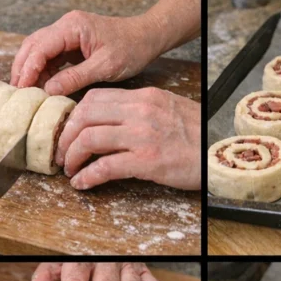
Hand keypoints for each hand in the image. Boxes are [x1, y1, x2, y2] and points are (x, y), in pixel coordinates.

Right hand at [11, 11, 159, 94]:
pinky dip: (43, 72)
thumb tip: (48, 91)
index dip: (28, 69)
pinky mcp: (71, 43)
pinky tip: (42, 88)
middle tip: (17, 95)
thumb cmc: (131, 48)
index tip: (22, 90)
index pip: (40, 47)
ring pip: (38, 51)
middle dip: (22, 69)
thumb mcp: (105, 66)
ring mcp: (67, 34)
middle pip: (33, 46)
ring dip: (30, 71)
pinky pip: (50, 56)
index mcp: (73, 27)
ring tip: (26, 94)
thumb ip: (75, 78)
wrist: (147, 37)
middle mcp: (66, 26)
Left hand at [56, 87, 200, 189]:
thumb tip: (109, 118)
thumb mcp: (168, 107)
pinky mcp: (146, 161)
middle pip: (85, 115)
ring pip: (89, 139)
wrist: (218, 151)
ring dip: (72, 157)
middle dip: (66, 135)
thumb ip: (140, 109)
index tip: (69, 129)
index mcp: (145, 97)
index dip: (75, 115)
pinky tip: (82, 184)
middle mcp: (141, 111)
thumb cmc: (197, 133)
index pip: (95, 97)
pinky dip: (87, 177)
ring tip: (70, 169)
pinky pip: (105, 167)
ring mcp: (142, 135)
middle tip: (62, 151)